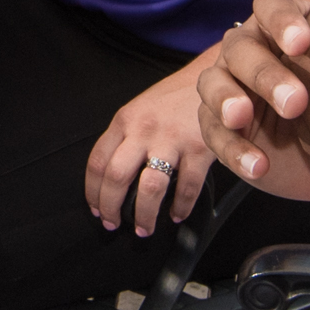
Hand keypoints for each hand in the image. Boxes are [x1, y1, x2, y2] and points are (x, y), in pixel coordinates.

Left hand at [85, 63, 222, 234]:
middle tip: (113, 223)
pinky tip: (176, 213)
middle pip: (116, 177)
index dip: (92, 192)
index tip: (95, 208)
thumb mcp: (142, 109)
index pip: (97, 161)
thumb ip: (126, 137)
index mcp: (125, 120)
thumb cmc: (178, 97)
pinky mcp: (199, 149)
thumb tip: (112, 176)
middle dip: (111, 208)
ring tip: (143, 228)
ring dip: (144, 215)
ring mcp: (172, 139)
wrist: (216, 81)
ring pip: (149, 188)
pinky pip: (186, 188)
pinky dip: (180, 207)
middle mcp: (144, 129)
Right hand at [195, 0, 309, 240]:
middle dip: (262, 68)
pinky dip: (231, 148)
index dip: (285, 21)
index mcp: (308, 34)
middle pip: (239, 43)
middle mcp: (270, 58)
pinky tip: (260, 166)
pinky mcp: (241, 136)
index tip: (303, 45)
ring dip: (230, 99)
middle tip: (295, 101)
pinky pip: (212, 133)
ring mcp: (249, 96)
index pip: (277, 8)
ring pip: (214, 82)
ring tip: (250, 120)